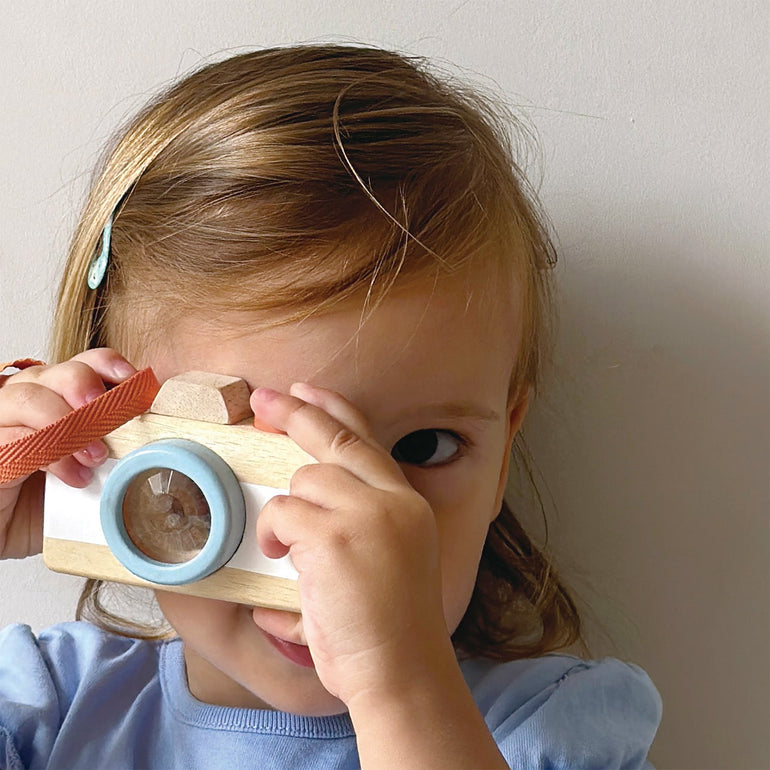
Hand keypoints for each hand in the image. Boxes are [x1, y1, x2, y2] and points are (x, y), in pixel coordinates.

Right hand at [0, 348, 135, 558]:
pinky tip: (75, 477)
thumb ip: (113, 447)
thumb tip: (155, 441)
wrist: (10, 526)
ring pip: (28, 397)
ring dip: (68, 423)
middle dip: (87, 386)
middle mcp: (28, 399)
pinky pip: (15, 439)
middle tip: (111, 417)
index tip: (134, 379)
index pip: (84, 364)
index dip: (108, 365)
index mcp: (58, 394)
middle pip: (56, 372)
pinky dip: (52, 456)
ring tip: (96, 456)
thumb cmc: (51, 498)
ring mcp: (4, 421)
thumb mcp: (90, 467)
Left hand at [252, 383, 449, 706]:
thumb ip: (362, 520)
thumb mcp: (392, 558)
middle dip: (296, 413)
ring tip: (286, 548)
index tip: (310, 390)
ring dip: (286, 512)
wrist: (402, 670)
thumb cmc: (390, 626)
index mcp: (408, 504)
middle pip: (336, 441)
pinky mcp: (333, 536)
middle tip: (265, 398)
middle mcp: (392, 500)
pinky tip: (281, 557)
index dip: (335, 410)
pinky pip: (283, 513)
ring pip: (305, 480)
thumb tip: (305, 496)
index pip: (369, 441)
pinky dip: (274, 534)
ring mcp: (365, 514)